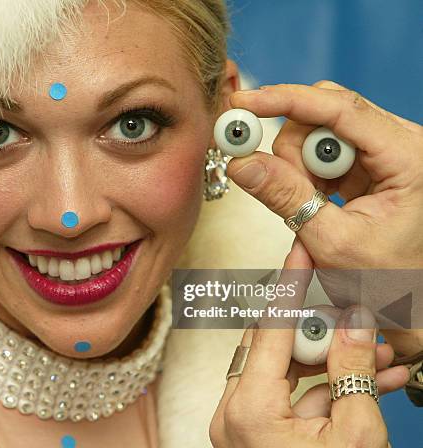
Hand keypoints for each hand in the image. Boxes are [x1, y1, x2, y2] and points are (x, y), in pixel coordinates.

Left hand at [209, 240, 409, 447]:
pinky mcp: (259, 437)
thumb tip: (353, 318)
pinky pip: (293, 400)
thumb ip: (349, 370)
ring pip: (290, 375)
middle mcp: (234, 414)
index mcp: (247, 411)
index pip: (270, 327)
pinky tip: (368, 381)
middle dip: (325, 332)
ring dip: (334, 364)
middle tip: (359, 314)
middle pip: (279, 348)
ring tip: (381, 356)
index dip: (290, 283)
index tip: (302, 248)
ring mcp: (243, 427)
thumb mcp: (356, 434)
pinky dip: (326, 391)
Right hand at [225, 81, 422, 354]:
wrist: (408, 297)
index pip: (341, 109)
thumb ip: (286, 198)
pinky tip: (313, 198)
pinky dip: (304, 172)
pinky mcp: (369, 160)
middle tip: (281, 190)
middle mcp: (401, 143)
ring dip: (296, 166)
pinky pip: (321, 149)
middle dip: (291, 150)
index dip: (285, 101)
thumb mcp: (332, 241)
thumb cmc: (389, 278)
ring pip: (317, 131)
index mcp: (409, 158)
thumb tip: (242, 163)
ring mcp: (384, 150)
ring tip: (307, 206)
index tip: (244, 105)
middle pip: (324, 115)